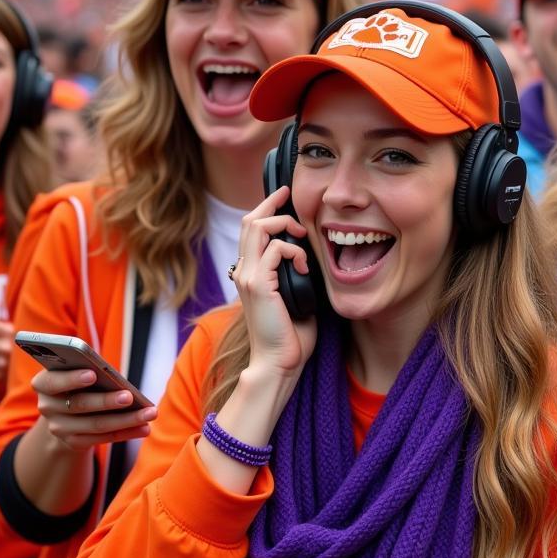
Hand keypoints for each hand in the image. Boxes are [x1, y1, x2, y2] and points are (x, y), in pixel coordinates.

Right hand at [33, 367, 156, 450]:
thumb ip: (88, 369)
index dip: (71, 379)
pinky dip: (127, 433)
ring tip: (150, 413)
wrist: (64, 412)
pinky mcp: (75, 442)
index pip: (52, 382)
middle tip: (129, 396)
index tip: (92, 374)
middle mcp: (48, 407)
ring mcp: (60, 428)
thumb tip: (115, 377)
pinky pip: (104, 438)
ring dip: (126, 420)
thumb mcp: (75, 371)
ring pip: (96, 425)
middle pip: (80, 404)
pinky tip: (145, 428)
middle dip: (107, 401)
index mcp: (43, 383)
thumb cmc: (77, 381)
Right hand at [234, 187, 317, 382]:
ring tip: (302, 235)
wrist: (278, 362)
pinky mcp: (258, 285)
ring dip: (283, 223)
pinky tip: (305, 267)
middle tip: (289, 195)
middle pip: (249, 221)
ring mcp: (247, 276)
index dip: (266, 209)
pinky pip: (275, 249)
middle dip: (271, 203)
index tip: (284, 197)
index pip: (250, 230)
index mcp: (250, 272)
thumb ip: (296, 272)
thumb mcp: (295, 294)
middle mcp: (243, 271)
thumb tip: (312, 253)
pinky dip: (294, 251)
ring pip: (257, 227)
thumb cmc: (291, 335)